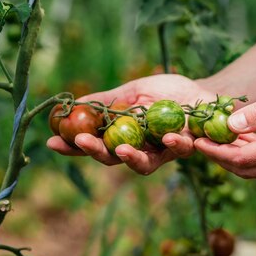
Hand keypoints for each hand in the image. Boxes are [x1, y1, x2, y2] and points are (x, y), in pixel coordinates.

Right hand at [47, 74, 214, 174]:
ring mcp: (161, 152)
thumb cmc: (167, 92)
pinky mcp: (185, 150)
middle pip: (111, 158)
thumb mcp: (132, 91)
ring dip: (129, 158)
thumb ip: (106, 101)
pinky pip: (177, 151)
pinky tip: (167, 136)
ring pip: (142, 165)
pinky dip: (172, 143)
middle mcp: (139, 148)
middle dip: (94, 152)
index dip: (72, 147)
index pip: (93, 144)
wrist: (203, 93)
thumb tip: (72, 104)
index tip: (52, 143)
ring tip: (120, 149)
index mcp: (123, 134)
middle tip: (80, 142)